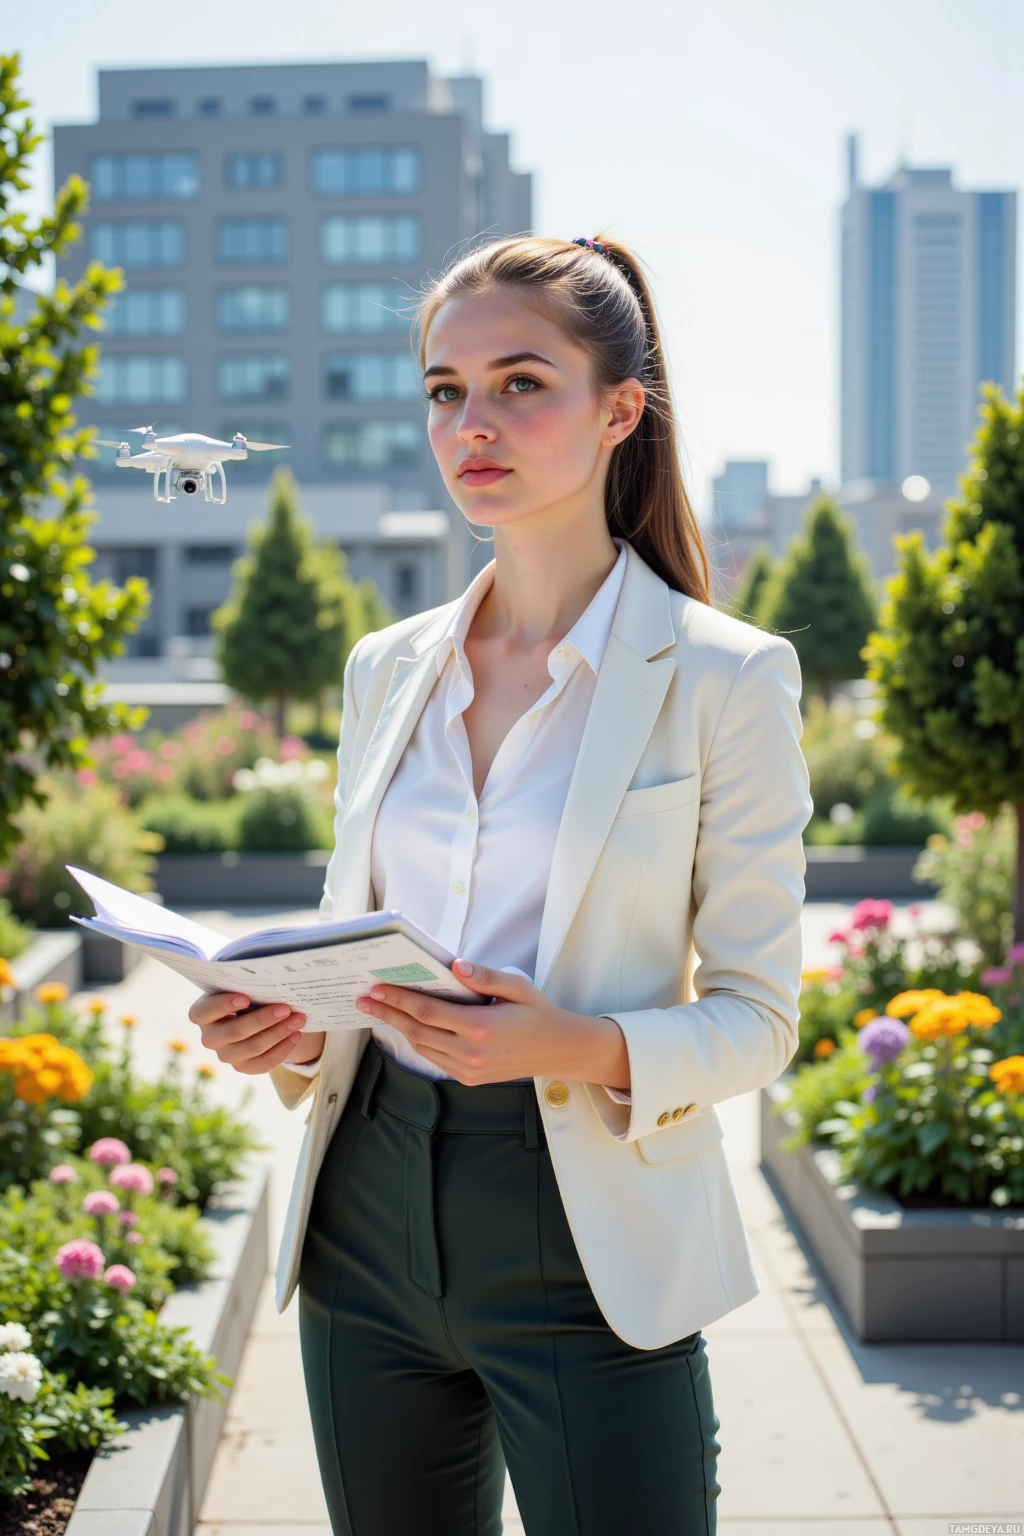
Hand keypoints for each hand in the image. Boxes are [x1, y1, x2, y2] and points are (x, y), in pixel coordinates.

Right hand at [187, 992, 324, 1075]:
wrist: (251, 1016)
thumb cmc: (244, 995)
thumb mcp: (239, 987)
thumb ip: (246, 985)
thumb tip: (273, 981)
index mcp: (201, 1013)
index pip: (204, 1011)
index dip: (223, 1005)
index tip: (246, 997)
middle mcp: (209, 1038)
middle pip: (234, 1031)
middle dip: (262, 1020)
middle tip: (285, 1008)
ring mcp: (225, 1055)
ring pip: (252, 1048)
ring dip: (278, 1033)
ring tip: (298, 1020)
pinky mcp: (243, 1067)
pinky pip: (263, 1063)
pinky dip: (282, 1049)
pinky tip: (296, 1035)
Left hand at [354, 960, 629, 1089]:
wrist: (558, 1051)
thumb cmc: (538, 1013)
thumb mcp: (517, 986)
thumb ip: (485, 977)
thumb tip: (455, 966)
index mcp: (480, 1027)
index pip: (427, 1011)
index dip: (397, 999)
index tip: (375, 988)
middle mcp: (470, 1053)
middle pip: (416, 1031)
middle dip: (387, 1013)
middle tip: (363, 998)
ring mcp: (468, 1070)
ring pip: (422, 1047)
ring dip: (399, 1028)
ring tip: (380, 1010)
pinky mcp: (469, 1079)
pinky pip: (435, 1059)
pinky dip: (418, 1041)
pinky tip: (408, 1026)